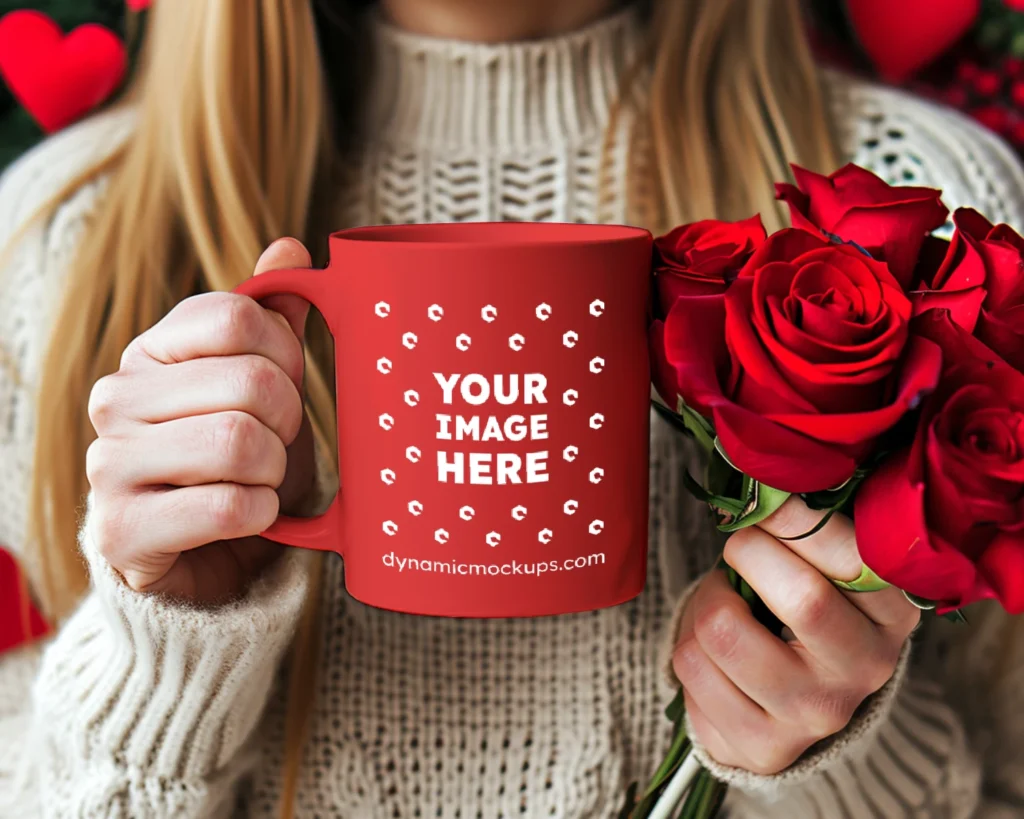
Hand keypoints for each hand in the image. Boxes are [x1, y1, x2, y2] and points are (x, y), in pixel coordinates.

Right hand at [86, 238, 316, 602]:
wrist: (206, 556)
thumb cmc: (239, 462)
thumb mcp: (263, 387)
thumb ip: (273, 321)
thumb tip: (292, 248)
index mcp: (151, 351)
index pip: (238, 316)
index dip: (287, 353)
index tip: (286, 385)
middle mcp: (117, 398)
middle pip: (251, 381)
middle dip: (290, 421)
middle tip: (278, 445)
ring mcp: (108, 463)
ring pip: (240, 442)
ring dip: (275, 472)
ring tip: (260, 481)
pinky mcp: (120, 529)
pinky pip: (228, 506)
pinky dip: (262, 515)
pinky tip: (251, 518)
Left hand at [671, 497, 919, 774]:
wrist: (790, 704)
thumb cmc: (803, 609)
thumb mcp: (827, 567)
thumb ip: (808, 527)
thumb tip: (762, 482)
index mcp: (893, 613)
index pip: (852, 556)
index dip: (793, 517)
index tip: (765, 503)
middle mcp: (867, 669)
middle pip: (801, 596)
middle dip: (749, 551)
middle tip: (740, 546)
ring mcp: (814, 715)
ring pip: (723, 629)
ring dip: (707, 599)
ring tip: (724, 601)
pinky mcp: (761, 745)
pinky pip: (691, 668)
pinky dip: (687, 640)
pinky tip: (713, 648)